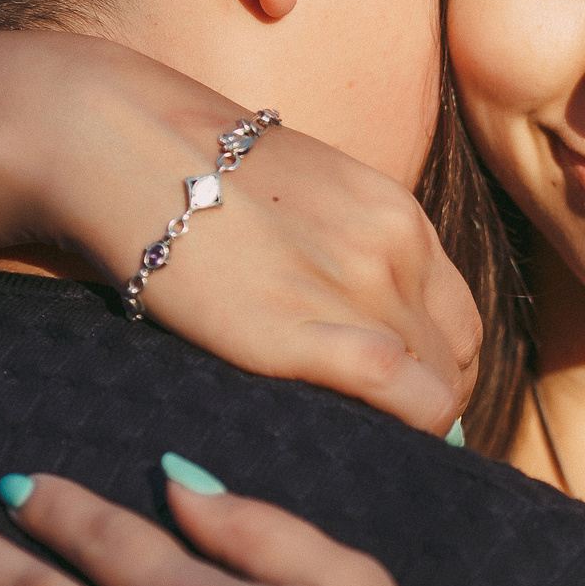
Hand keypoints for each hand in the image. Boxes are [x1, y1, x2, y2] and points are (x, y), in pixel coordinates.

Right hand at [6, 36, 481, 432]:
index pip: (462, 324)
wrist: (122, 142)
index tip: (403, 401)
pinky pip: (401, 394)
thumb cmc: (194, 175)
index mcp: (399, 217)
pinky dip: (400, 429)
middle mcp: (396, 250)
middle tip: (378, 435)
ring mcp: (358, 288)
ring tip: (358, 442)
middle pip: (455, 362)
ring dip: (409, 426)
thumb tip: (357, 317)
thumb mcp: (303, 195)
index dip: (440, 372)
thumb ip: (343, 249)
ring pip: (437, 387)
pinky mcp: (303, 331)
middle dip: (428, 404)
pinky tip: (360, 443)